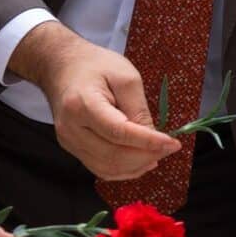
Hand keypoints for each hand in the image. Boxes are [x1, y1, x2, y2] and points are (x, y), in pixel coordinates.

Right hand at [9, 23, 180, 181]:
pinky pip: (101, 168)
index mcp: (82, 104)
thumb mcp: (125, 77)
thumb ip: (139, 108)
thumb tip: (153, 138)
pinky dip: (125, 170)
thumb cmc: (95, 66)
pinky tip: (142, 161)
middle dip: (147, 155)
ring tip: (159, 154)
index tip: (173, 143)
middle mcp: (71, 128)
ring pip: (107, 167)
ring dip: (137, 166)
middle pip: (113, 154)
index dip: (148, 142)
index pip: (118, 132)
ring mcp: (69, 141)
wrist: (62, 68)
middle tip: (170, 147)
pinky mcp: (72, 148)